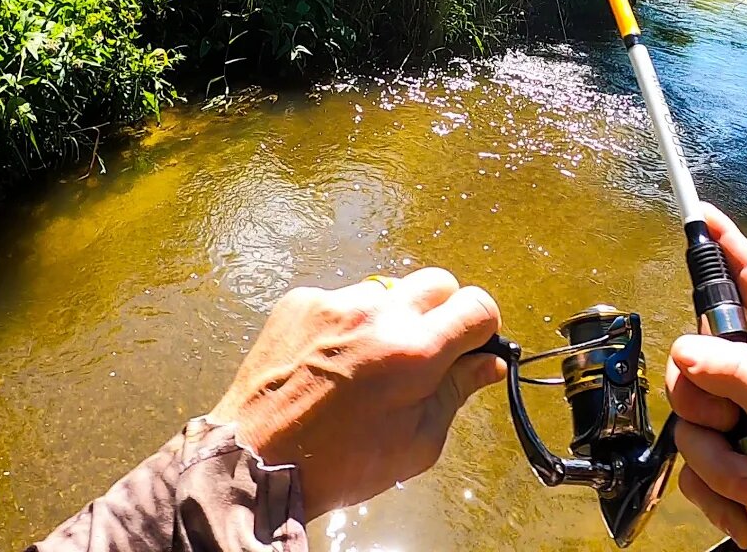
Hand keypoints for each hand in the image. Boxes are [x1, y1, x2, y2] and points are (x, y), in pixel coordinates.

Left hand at [209, 268, 504, 519]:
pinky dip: (348, 323)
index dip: (483, 325)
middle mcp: (377, 316)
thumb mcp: (417, 442)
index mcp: (414, 353)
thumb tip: (489, 363)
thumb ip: (457, 392)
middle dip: (442, 312)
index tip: (473, 343)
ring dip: (391, 317)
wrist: (257, 461)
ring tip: (369, 361)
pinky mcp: (301, 302)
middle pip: (437, 283)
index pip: (476, 305)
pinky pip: (343, 299)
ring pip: (388, 290)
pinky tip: (333, 360)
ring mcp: (335, 303)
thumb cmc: (339, 463)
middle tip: (427, 349)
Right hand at [666, 204, 746, 550]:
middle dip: (705, 402)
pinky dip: (718, 492)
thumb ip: (743, 376)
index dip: (727, 246)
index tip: (700, 215)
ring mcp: (737, 418)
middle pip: (694, 356)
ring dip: (720, 462)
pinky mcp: (723, 460)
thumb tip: (686, 349)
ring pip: (687, 418)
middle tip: (732, 423)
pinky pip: (690, 465)